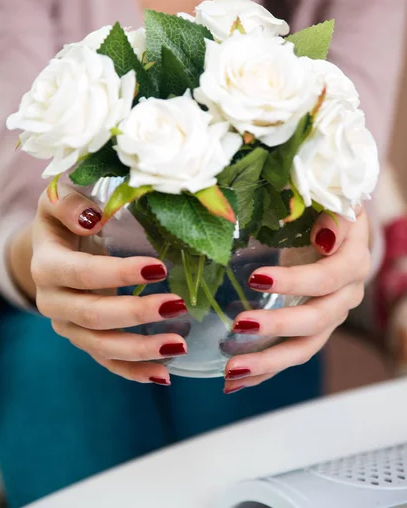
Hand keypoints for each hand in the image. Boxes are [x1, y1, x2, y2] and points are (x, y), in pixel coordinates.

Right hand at [31, 186, 187, 385]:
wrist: (52, 249)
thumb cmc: (63, 220)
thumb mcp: (58, 200)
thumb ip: (69, 202)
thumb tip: (92, 217)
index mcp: (46, 265)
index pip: (81, 275)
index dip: (117, 274)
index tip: (158, 268)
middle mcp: (52, 302)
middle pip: (92, 316)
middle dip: (135, 314)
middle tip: (177, 305)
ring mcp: (67, 326)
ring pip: (100, 346)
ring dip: (140, 349)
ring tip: (178, 344)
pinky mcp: (83, 339)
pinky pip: (106, 362)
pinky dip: (133, 371)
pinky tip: (164, 374)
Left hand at [224, 208, 370, 393]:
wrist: (332, 225)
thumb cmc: (323, 208)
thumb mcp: (330, 200)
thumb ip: (332, 214)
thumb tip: (324, 238)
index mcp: (352, 261)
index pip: (327, 278)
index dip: (295, 281)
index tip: (256, 278)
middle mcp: (346, 294)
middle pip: (317, 320)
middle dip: (277, 326)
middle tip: (239, 325)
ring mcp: (330, 316)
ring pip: (305, 348)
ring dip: (268, 362)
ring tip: (231, 371)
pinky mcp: (312, 329)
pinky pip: (291, 355)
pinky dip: (264, 370)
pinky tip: (235, 382)